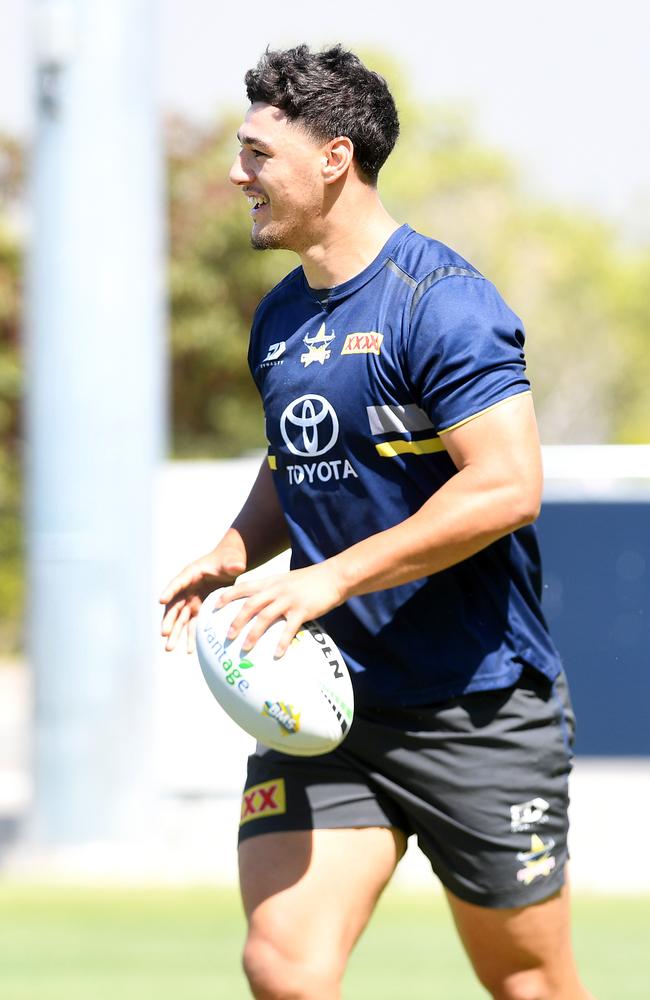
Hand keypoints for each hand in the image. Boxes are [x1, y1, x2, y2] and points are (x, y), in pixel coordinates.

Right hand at [159, 543, 245, 653]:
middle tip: (164, 634)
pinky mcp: (200, 609)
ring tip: (169, 649)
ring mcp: (192, 600)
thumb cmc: (230, 558)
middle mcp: (188, 588)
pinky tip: (189, 651)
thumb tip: (237, 567)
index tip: (161, 600)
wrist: (232, 564)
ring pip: (181, 619)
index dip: (170, 590)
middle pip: (175, 605)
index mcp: (192, 573)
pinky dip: (191, 636)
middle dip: (169, 620)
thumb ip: (233, 563)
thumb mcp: (232, 559)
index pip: (178, 582)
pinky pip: (193, 624)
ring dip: (175, 633)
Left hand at [215, 562, 343, 656]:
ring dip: (253, 634)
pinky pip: (289, 628)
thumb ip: (271, 589)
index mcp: (270, 582)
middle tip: (227, 637)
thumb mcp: (285, 580)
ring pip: (265, 617)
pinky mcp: (302, 610)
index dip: (227, 596)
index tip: (214, 607)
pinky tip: (277, 655)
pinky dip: (281, 642)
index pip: (243, 587)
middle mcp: (276, 590)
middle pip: (249, 605)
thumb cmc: (309, 580)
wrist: (334, 575)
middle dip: (236, 621)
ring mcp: (289, 600)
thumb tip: (257, 603)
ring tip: (245, 648)